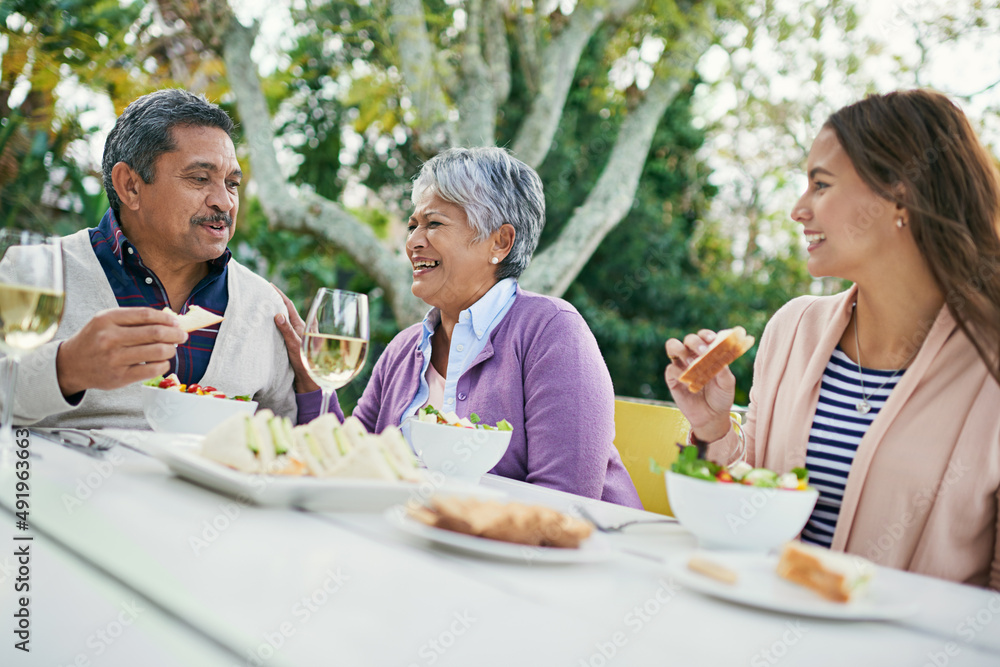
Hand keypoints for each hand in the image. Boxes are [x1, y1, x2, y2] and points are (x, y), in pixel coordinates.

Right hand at [56, 307, 187, 396]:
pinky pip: (152, 369)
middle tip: (182, 335)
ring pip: (157, 351)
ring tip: (172, 348)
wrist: (71, 364)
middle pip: (155, 333)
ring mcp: (115, 359)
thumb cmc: (94, 339)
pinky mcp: (120, 377)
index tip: (176, 322)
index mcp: (107, 319)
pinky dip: (164, 364)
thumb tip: (168, 320)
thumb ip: (132, 318)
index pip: (146, 315)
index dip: (166, 318)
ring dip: (171, 349)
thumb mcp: (106, 321)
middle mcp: (110, 338)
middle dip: (175, 334)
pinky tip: (162, 362)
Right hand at [272, 284, 318, 392]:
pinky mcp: (294, 344)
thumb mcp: (295, 346)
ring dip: (275, 313)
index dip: (279, 294)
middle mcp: (300, 328)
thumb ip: (288, 331)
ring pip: (285, 320)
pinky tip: (268, 326)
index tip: (269, 285)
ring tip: (263, 307)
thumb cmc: (306, 364)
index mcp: (302, 325)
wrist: (311, 381)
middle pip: (286, 311)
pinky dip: (276, 325)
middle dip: (275, 301)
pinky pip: (283, 330)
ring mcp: (297, 336)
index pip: (289, 305)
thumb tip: (277, 314)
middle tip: (262, 294)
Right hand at [665, 330, 735, 441]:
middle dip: (695, 342)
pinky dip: (679, 372)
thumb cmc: (721, 397)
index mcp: (707, 354)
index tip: (712, 340)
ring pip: (673, 346)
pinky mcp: (672, 379)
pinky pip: (671, 369)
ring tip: (691, 362)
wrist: (712, 417)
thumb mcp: (727, 383)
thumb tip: (718, 356)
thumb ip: (723, 369)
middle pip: (689, 339)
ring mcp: (681, 366)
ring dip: (681, 350)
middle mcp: (693, 356)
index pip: (704, 337)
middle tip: (703, 352)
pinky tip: (688, 382)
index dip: (707, 335)